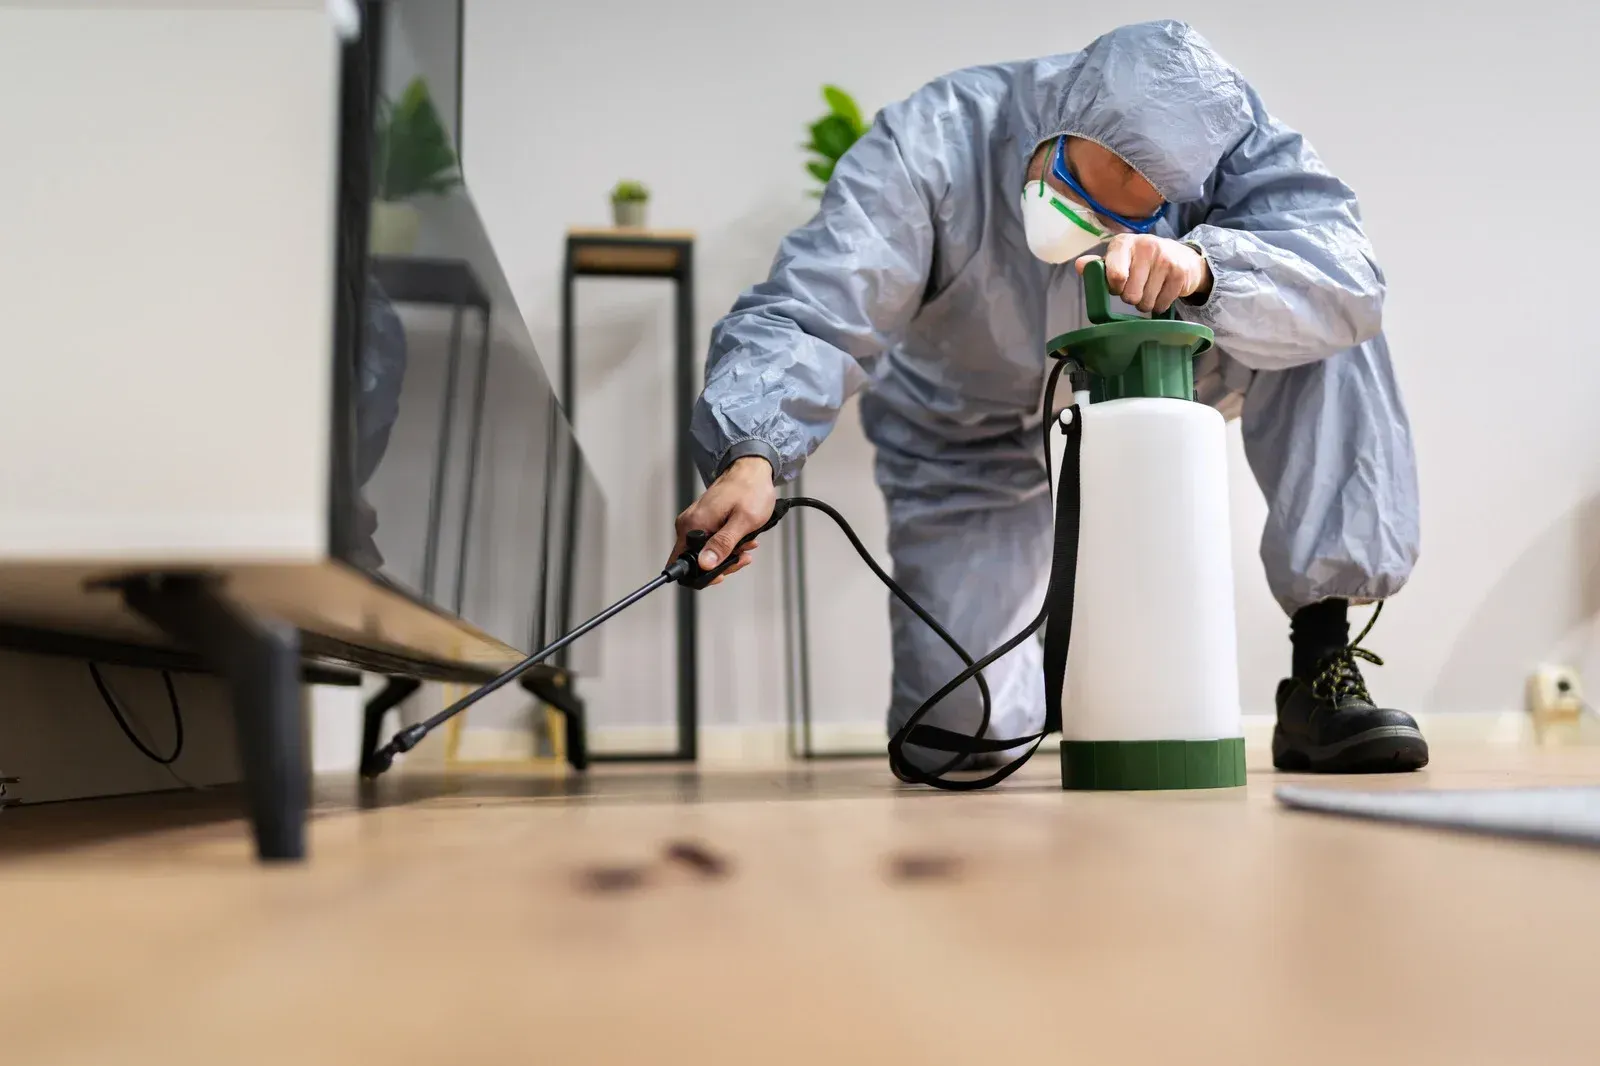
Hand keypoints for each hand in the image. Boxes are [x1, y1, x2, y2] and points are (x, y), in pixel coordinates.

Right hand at [667, 456, 775, 585]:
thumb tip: (705, 565)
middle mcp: (688, 523)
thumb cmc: (751, 489)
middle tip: (742, 555)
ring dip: (727, 554)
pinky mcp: (702, 519)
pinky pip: (709, 541)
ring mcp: (695, 521)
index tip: (722, 573)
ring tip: (746, 544)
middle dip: (722, 564)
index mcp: (694, 525)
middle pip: (695, 561)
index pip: (681, 565)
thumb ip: (723, 545)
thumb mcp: (743, 521)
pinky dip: (726, 544)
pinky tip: (741, 539)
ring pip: (705, 552)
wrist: (752, 469)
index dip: (701, 576)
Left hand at [1076, 234, 1211, 312]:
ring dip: (1144, 303)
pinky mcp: (1180, 275)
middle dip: (1130, 297)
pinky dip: (1159, 305)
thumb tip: (1079, 266)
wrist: (1183, 256)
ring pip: (1145, 303)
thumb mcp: (1119, 257)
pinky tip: (1161, 291)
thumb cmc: (1141, 260)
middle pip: (1130, 295)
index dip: (1115, 288)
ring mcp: (1166, 260)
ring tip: (1149, 289)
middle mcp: (1146, 247)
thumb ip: (1098, 265)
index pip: (1115, 275)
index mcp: (1124, 243)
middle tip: (1136, 287)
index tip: (1118, 286)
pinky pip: (1161, 305)